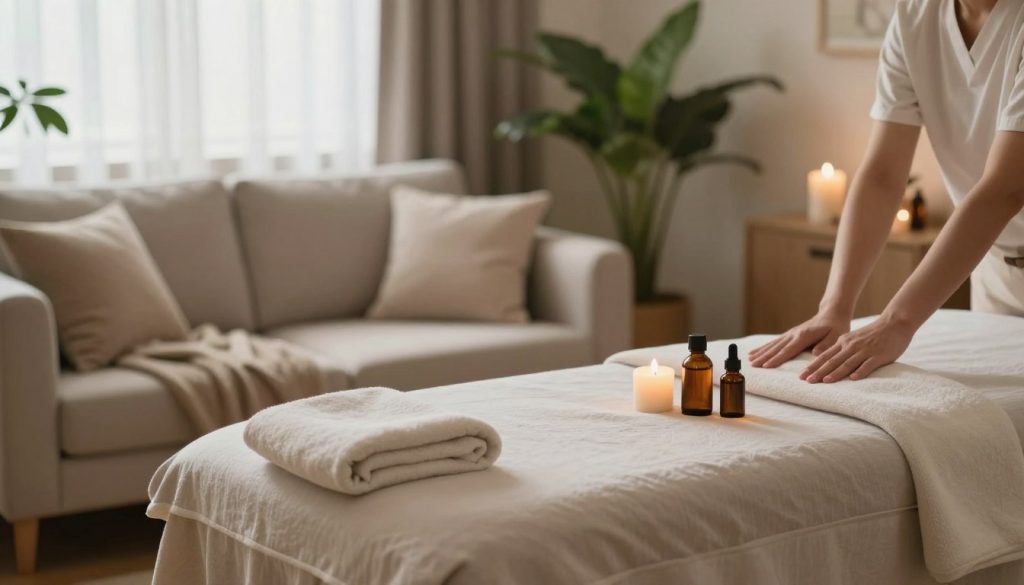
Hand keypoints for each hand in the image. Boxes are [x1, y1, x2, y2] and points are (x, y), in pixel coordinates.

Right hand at [749, 311, 850, 367]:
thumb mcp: (836, 336)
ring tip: (749, 359)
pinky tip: (754, 352)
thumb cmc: (836, 327)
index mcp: (804, 336)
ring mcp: (790, 334)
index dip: (777, 358)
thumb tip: (815, 354)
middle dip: (764, 357)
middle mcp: (794, 334)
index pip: (788, 350)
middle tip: (752, 365)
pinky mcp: (789, 335)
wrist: (831, 313)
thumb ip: (826, 345)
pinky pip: (774, 342)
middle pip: (776, 347)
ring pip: (773, 344)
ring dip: (761, 352)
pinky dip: (763, 348)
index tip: (766, 366)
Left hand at [799, 314, 915, 382]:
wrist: (894, 323)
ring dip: (836, 373)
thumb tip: (828, 361)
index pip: (825, 356)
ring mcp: (865, 350)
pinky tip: (853, 379)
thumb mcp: (853, 339)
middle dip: (819, 372)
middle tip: (808, 381)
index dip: (813, 366)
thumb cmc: (873, 334)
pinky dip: (860, 371)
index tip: (802, 376)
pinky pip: (868, 364)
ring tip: (825, 381)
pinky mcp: (879, 355)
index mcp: (844, 342)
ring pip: (847, 363)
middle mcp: (851, 346)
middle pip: (832, 361)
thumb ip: (842, 349)